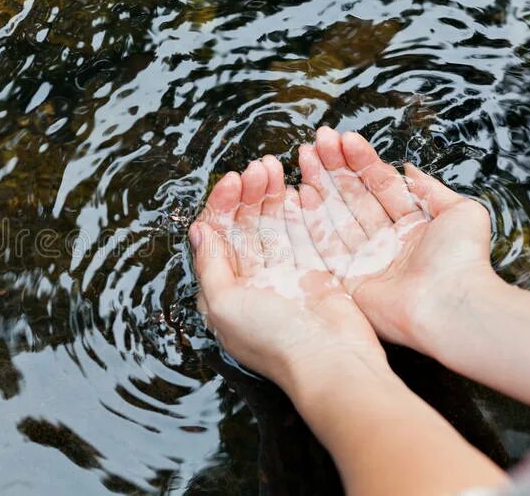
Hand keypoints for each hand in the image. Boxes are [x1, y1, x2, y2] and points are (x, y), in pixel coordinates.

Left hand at [189, 155, 385, 395]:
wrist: (331, 362)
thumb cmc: (273, 340)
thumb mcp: (224, 303)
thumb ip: (209, 264)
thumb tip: (198, 229)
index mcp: (222, 291)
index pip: (217, 236)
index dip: (222, 205)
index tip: (232, 181)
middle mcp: (250, 282)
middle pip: (244, 226)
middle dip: (248, 194)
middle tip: (259, 167)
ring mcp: (283, 276)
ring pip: (271, 225)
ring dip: (269, 195)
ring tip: (274, 167)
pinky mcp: (312, 273)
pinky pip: (299, 234)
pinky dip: (295, 211)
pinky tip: (293, 188)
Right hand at [296, 127, 494, 350]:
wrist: (449, 304)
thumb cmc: (461, 261)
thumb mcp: (461, 212)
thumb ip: (430, 188)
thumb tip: (409, 168)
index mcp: (410, 225)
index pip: (379, 185)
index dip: (362, 161)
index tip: (344, 138)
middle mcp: (384, 240)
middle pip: (353, 196)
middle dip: (335, 166)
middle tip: (318, 140)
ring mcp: (363, 259)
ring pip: (335, 213)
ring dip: (319, 183)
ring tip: (305, 154)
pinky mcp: (345, 278)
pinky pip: (323, 244)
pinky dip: (311, 218)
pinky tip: (302, 190)